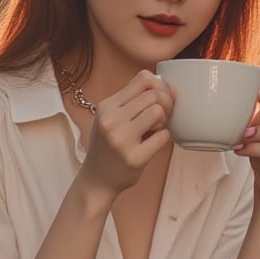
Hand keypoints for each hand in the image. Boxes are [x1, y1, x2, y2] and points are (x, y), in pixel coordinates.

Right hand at [79, 70, 173, 197]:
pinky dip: (164, 138)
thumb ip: (130, 101)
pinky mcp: (135, 158)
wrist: (96, 180)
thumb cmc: (107, 147)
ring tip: (154, 130)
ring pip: (157, 111)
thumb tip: (163, 83)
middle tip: (160, 118)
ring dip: (163, 120)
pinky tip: (154, 143)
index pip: (142, 78)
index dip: (159, 85)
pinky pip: (163, 136)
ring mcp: (122, 140)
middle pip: (153, 95)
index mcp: (106, 107)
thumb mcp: (109, 118)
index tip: (159, 98)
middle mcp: (111, 121)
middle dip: (164, 104)